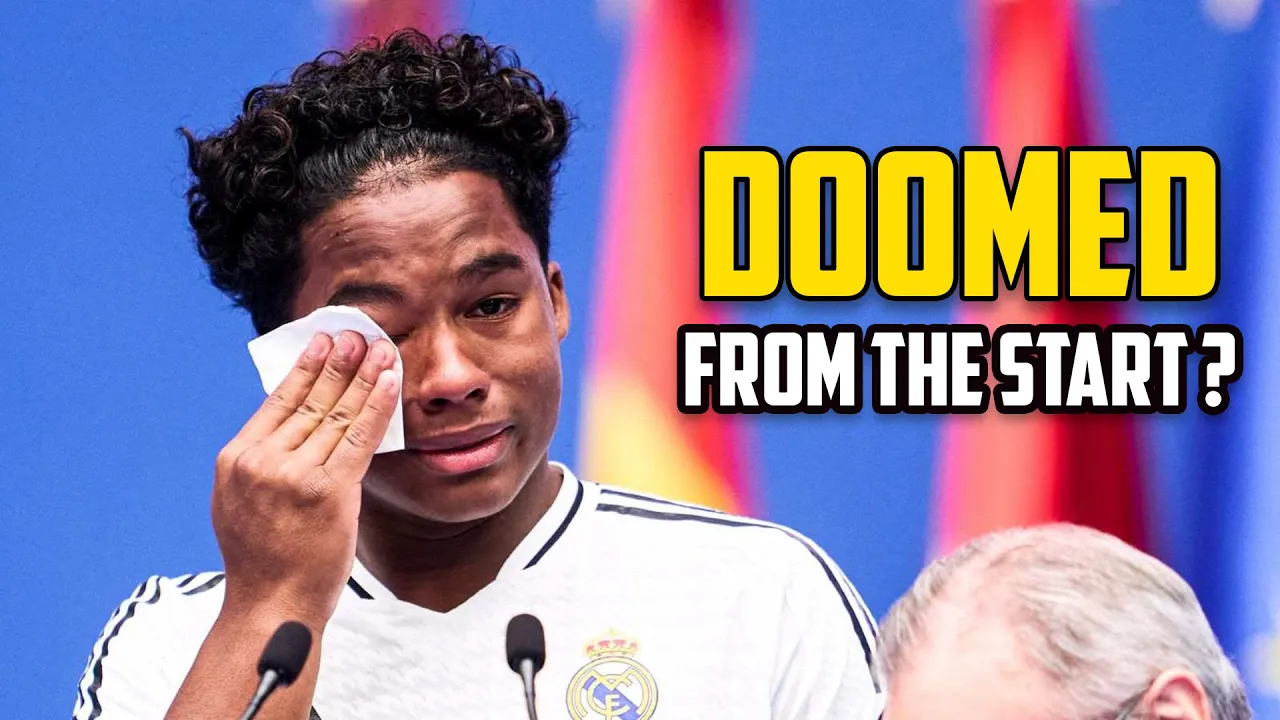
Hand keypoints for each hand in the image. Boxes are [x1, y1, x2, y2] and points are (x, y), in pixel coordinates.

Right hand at [211, 330, 398, 623]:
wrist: (271, 605)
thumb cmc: (264, 559)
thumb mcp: (242, 502)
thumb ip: (261, 463)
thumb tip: (291, 422)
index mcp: (237, 459)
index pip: (277, 401)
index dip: (304, 368)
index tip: (321, 341)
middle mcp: (262, 461)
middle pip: (309, 401)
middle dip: (337, 362)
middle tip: (356, 331)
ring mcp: (294, 475)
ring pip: (337, 414)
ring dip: (363, 376)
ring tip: (380, 348)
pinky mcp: (328, 491)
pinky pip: (359, 437)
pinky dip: (378, 405)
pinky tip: (391, 381)